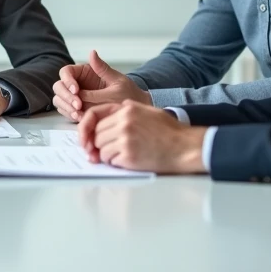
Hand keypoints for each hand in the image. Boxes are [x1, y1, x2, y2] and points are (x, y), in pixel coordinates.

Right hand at [52, 50, 150, 121]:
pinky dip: (69, 115)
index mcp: (84, 72)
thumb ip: (101, 69)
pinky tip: (80, 118)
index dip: (67, 81)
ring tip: (79, 114)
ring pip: (59, 99)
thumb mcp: (116, 80)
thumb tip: (92, 52)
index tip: (77, 91)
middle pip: (59, 86)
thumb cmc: (127, 93)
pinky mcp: (76, 109)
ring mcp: (75, 97)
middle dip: (66, 96)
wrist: (132, 111)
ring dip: (66, 107)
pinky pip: (65, 111)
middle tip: (78, 106)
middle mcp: (77, 83)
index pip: (66, 72)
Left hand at [77, 100, 204, 173]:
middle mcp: (124, 122)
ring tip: (124, 154)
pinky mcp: (129, 156)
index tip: (84, 138)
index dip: (86, 128)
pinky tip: (129, 161)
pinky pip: (110, 160)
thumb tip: (106, 117)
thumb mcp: (147, 110)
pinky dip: (116, 163)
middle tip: (112, 149)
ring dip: (108, 155)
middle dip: (100, 144)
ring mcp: (126, 139)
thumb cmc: (169, 131)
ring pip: (101, 149)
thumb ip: (125, 110)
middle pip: (97, 135)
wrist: (185, 147)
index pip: (94, 116)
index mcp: (127, 109)